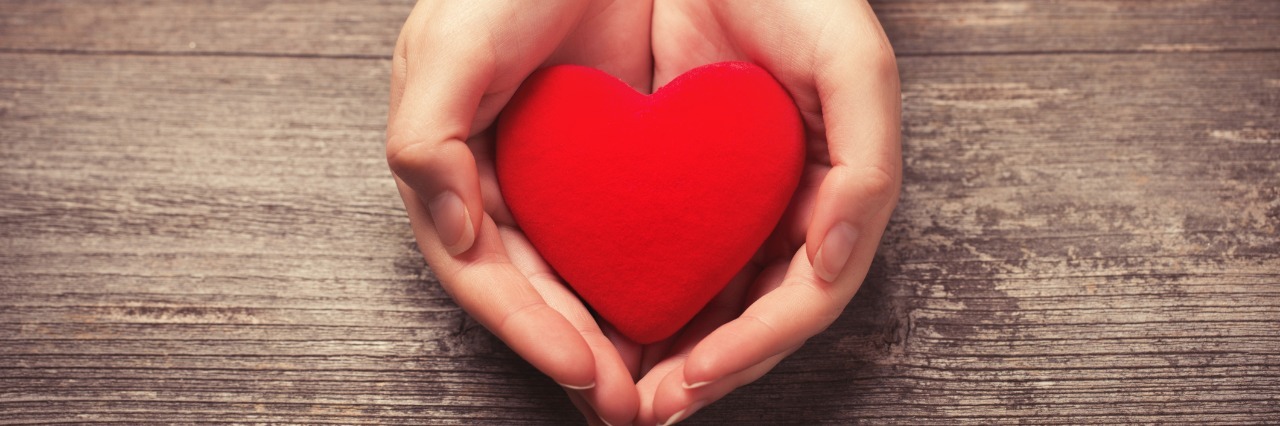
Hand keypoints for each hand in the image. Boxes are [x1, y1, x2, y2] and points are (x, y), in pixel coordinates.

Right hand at [385, 1, 652, 423]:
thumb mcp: (445, 48)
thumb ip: (425, 139)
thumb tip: (452, 233)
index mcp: (452, 173)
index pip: (485, 274)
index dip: (529, 328)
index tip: (584, 369)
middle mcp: (501, 188)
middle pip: (536, 295)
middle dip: (578, 355)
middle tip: (629, 407)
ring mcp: (557, 183)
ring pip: (581, 282)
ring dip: (613, 341)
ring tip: (657, 390)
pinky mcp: (610, 167)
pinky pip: (626, 240)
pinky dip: (644, 287)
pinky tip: (680, 323)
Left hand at [631, 1, 901, 422]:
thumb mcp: (853, 65)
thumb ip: (867, 168)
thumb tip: (829, 267)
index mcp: (833, 196)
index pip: (803, 298)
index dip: (756, 347)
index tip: (696, 377)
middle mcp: (786, 210)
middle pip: (751, 317)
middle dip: (706, 370)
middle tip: (650, 410)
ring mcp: (735, 202)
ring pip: (705, 299)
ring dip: (668, 353)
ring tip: (622, 394)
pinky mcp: (681, 183)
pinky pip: (661, 255)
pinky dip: (638, 298)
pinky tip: (602, 325)